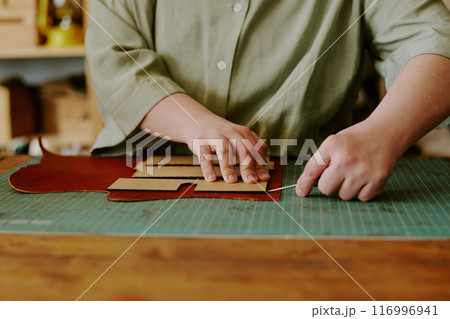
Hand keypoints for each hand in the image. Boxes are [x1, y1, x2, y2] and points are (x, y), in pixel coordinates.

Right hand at [139, 93, 268, 183]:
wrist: (198, 120)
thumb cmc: (223, 136)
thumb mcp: (239, 141)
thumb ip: (252, 157)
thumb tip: (265, 177)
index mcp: (244, 133)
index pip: (255, 149)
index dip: (259, 164)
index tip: (263, 178)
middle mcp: (231, 132)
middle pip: (242, 149)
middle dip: (247, 166)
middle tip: (250, 181)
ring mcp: (215, 136)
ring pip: (224, 151)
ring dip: (228, 166)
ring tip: (231, 180)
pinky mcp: (200, 141)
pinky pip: (205, 155)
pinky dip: (208, 167)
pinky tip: (211, 178)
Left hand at [296, 121, 400, 200]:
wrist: (386, 132)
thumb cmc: (354, 141)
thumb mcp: (333, 143)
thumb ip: (319, 162)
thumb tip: (303, 188)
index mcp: (331, 146)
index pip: (311, 171)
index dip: (304, 184)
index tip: (301, 192)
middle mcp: (346, 159)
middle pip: (325, 189)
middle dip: (329, 184)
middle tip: (339, 173)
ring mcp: (362, 170)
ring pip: (343, 196)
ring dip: (346, 188)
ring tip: (354, 172)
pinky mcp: (377, 180)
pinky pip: (361, 198)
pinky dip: (362, 191)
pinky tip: (366, 177)